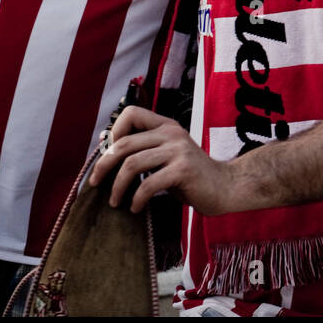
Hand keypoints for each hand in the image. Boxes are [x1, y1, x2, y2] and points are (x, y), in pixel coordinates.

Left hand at [88, 106, 232, 214]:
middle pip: (124, 143)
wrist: (226, 187)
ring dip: (117, 186)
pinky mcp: (183, 170)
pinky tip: (136, 208)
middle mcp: (172, 133)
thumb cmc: (192, 176)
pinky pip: (148, 184)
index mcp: (167, 126)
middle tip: (96, 183)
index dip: (114, 132)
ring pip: (132, 164)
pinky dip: (137, 199)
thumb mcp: (168, 156)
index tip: (107, 154)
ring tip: (115, 202)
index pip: (131, 113)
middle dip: (104, 165)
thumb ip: (144, 150)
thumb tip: (105, 144)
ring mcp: (178, 150)